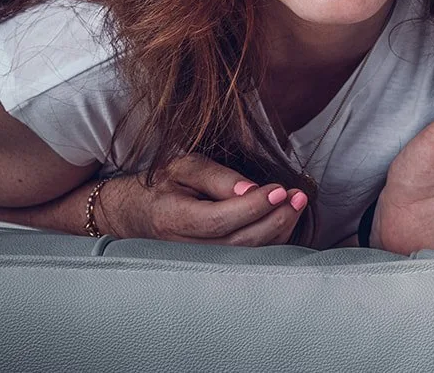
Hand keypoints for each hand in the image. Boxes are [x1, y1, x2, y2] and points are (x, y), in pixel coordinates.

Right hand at [98, 153, 303, 245]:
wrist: (135, 213)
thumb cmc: (163, 184)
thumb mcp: (183, 167)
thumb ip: (216, 176)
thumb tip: (250, 189)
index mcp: (173, 218)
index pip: (219, 220)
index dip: (253, 207)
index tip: (280, 189)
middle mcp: (184, 247)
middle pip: (238, 242)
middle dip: (275, 219)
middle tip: (298, 196)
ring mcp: (197, 261)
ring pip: (245, 255)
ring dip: (278, 231)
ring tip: (297, 203)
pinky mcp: (210, 265)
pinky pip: (246, 259)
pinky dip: (271, 242)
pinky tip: (285, 220)